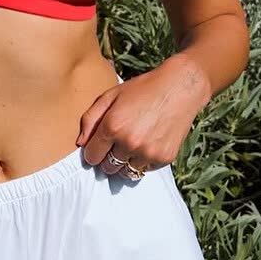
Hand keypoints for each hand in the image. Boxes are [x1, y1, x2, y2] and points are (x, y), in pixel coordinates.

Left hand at [75, 62, 210, 174]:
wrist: (180, 87)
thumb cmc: (142, 89)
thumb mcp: (111, 96)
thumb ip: (90, 119)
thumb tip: (80, 143)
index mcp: (112, 126)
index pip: (91, 157)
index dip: (93, 151)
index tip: (99, 145)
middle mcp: (129, 142)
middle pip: (108, 168)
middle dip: (108, 158)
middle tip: (118, 143)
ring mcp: (148, 152)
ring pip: (126, 172)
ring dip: (126, 161)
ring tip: (134, 142)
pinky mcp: (164, 158)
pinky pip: (145, 170)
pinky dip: (144, 161)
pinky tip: (149, 142)